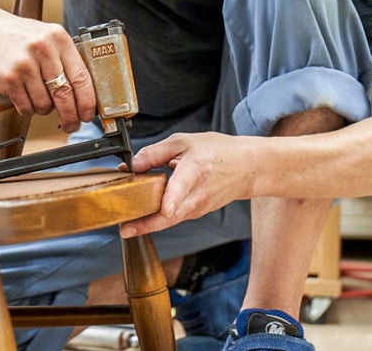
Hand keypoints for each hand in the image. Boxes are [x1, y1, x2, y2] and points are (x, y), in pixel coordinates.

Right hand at [0, 14, 95, 132]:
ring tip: (37, 98)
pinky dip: (27, 109)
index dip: (87, 101)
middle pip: (65, 95)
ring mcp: (24, 64)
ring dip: (43, 109)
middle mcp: (43, 49)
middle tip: (71, 124)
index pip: (81, 77)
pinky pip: (26, 107)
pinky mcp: (8, 78)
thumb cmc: (18, 37)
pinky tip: (23, 98)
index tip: (88, 114)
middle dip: (70, 115)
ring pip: (44, 104)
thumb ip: (65, 59)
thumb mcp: (47, 38)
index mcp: (58, 38)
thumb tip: (84, 95)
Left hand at [120, 132, 254, 236]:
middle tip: (125, 228)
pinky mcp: (198, 213)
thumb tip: (132, 164)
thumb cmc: (215, 152)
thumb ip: (154, 153)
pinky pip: (175, 218)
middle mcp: (198, 193)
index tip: (164, 209)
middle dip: (147, 224)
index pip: (183, 186)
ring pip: (171, 220)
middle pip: (172, 214)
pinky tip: (143, 215)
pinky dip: (158, 219)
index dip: (173, 198)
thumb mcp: (183, 142)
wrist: (246, 167)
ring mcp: (199, 206)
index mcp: (195, 169)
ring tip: (127, 225)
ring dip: (149, 224)